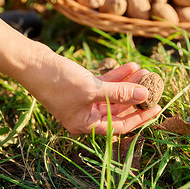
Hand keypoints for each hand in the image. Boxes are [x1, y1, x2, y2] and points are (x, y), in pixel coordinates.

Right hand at [20, 51, 161, 134]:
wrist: (32, 62)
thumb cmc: (58, 81)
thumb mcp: (92, 89)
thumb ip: (119, 93)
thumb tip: (144, 95)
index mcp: (85, 124)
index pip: (119, 126)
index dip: (139, 118)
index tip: (156, 109)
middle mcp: (85, 115)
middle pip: (118, 109)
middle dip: (135, 97)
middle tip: (153, 87)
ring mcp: (84, 100)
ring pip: (113, 94)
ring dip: (128, 84)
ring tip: (144, 72)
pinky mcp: (83, 85)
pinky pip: (105, 83)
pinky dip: (117, 76)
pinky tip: (130, 67)